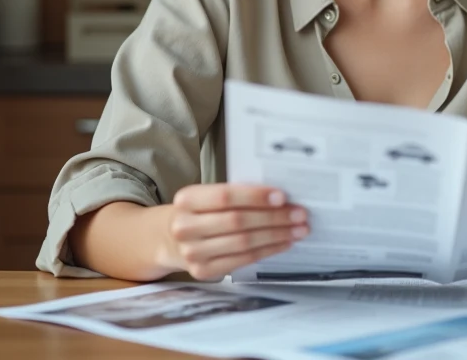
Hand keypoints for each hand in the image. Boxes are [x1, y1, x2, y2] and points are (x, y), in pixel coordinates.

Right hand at [159, 184, 309, 279]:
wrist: (167, 239)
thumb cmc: (198, 212)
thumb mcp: (206, 197)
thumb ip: (235, 195)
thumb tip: (279, 197)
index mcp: (186, 200)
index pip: (225, 197)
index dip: (255, 197)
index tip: (282, 196)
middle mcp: (185, 227)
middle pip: (238, 222)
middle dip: (274, 218)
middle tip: (300, 214)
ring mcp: (192, 252)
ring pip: (243, 243)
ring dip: (276, 236)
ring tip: (298, 229)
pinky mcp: (203, 272)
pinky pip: (243, 260)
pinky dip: (267, 250)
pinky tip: (283, 243)